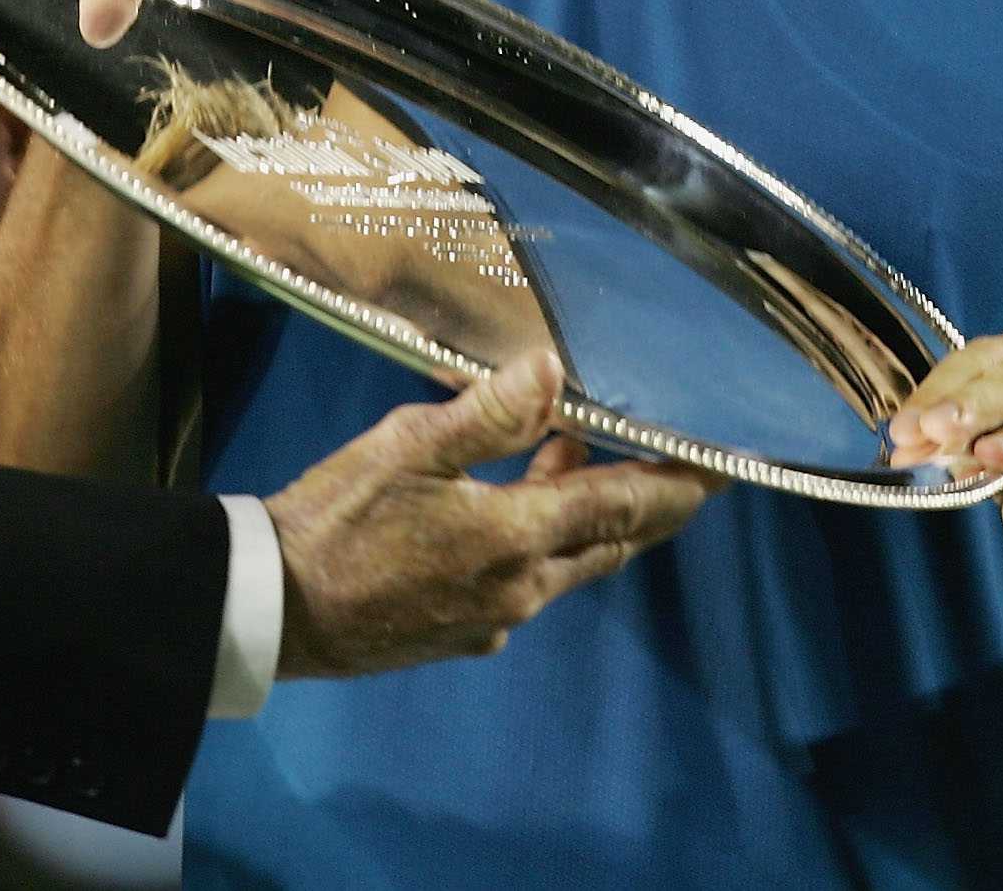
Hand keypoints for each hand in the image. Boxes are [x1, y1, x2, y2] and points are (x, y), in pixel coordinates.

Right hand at [266, 352, 721, 677]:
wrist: (276, 610)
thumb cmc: (339, 521)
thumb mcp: (408, 447)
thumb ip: (487, 411)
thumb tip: (553, 368)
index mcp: (517, 537)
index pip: (624, 507)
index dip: (679, 485)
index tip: (725, 468)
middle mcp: (522, 588)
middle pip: (607, 543)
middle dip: (644, 504)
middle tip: (674, 465)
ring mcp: (492, 619)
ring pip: (565, 564)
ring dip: (582, 516)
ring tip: (571, 456)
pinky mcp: (460, 635)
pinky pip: (523, 585)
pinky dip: (536, 543)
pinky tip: (504, 511)